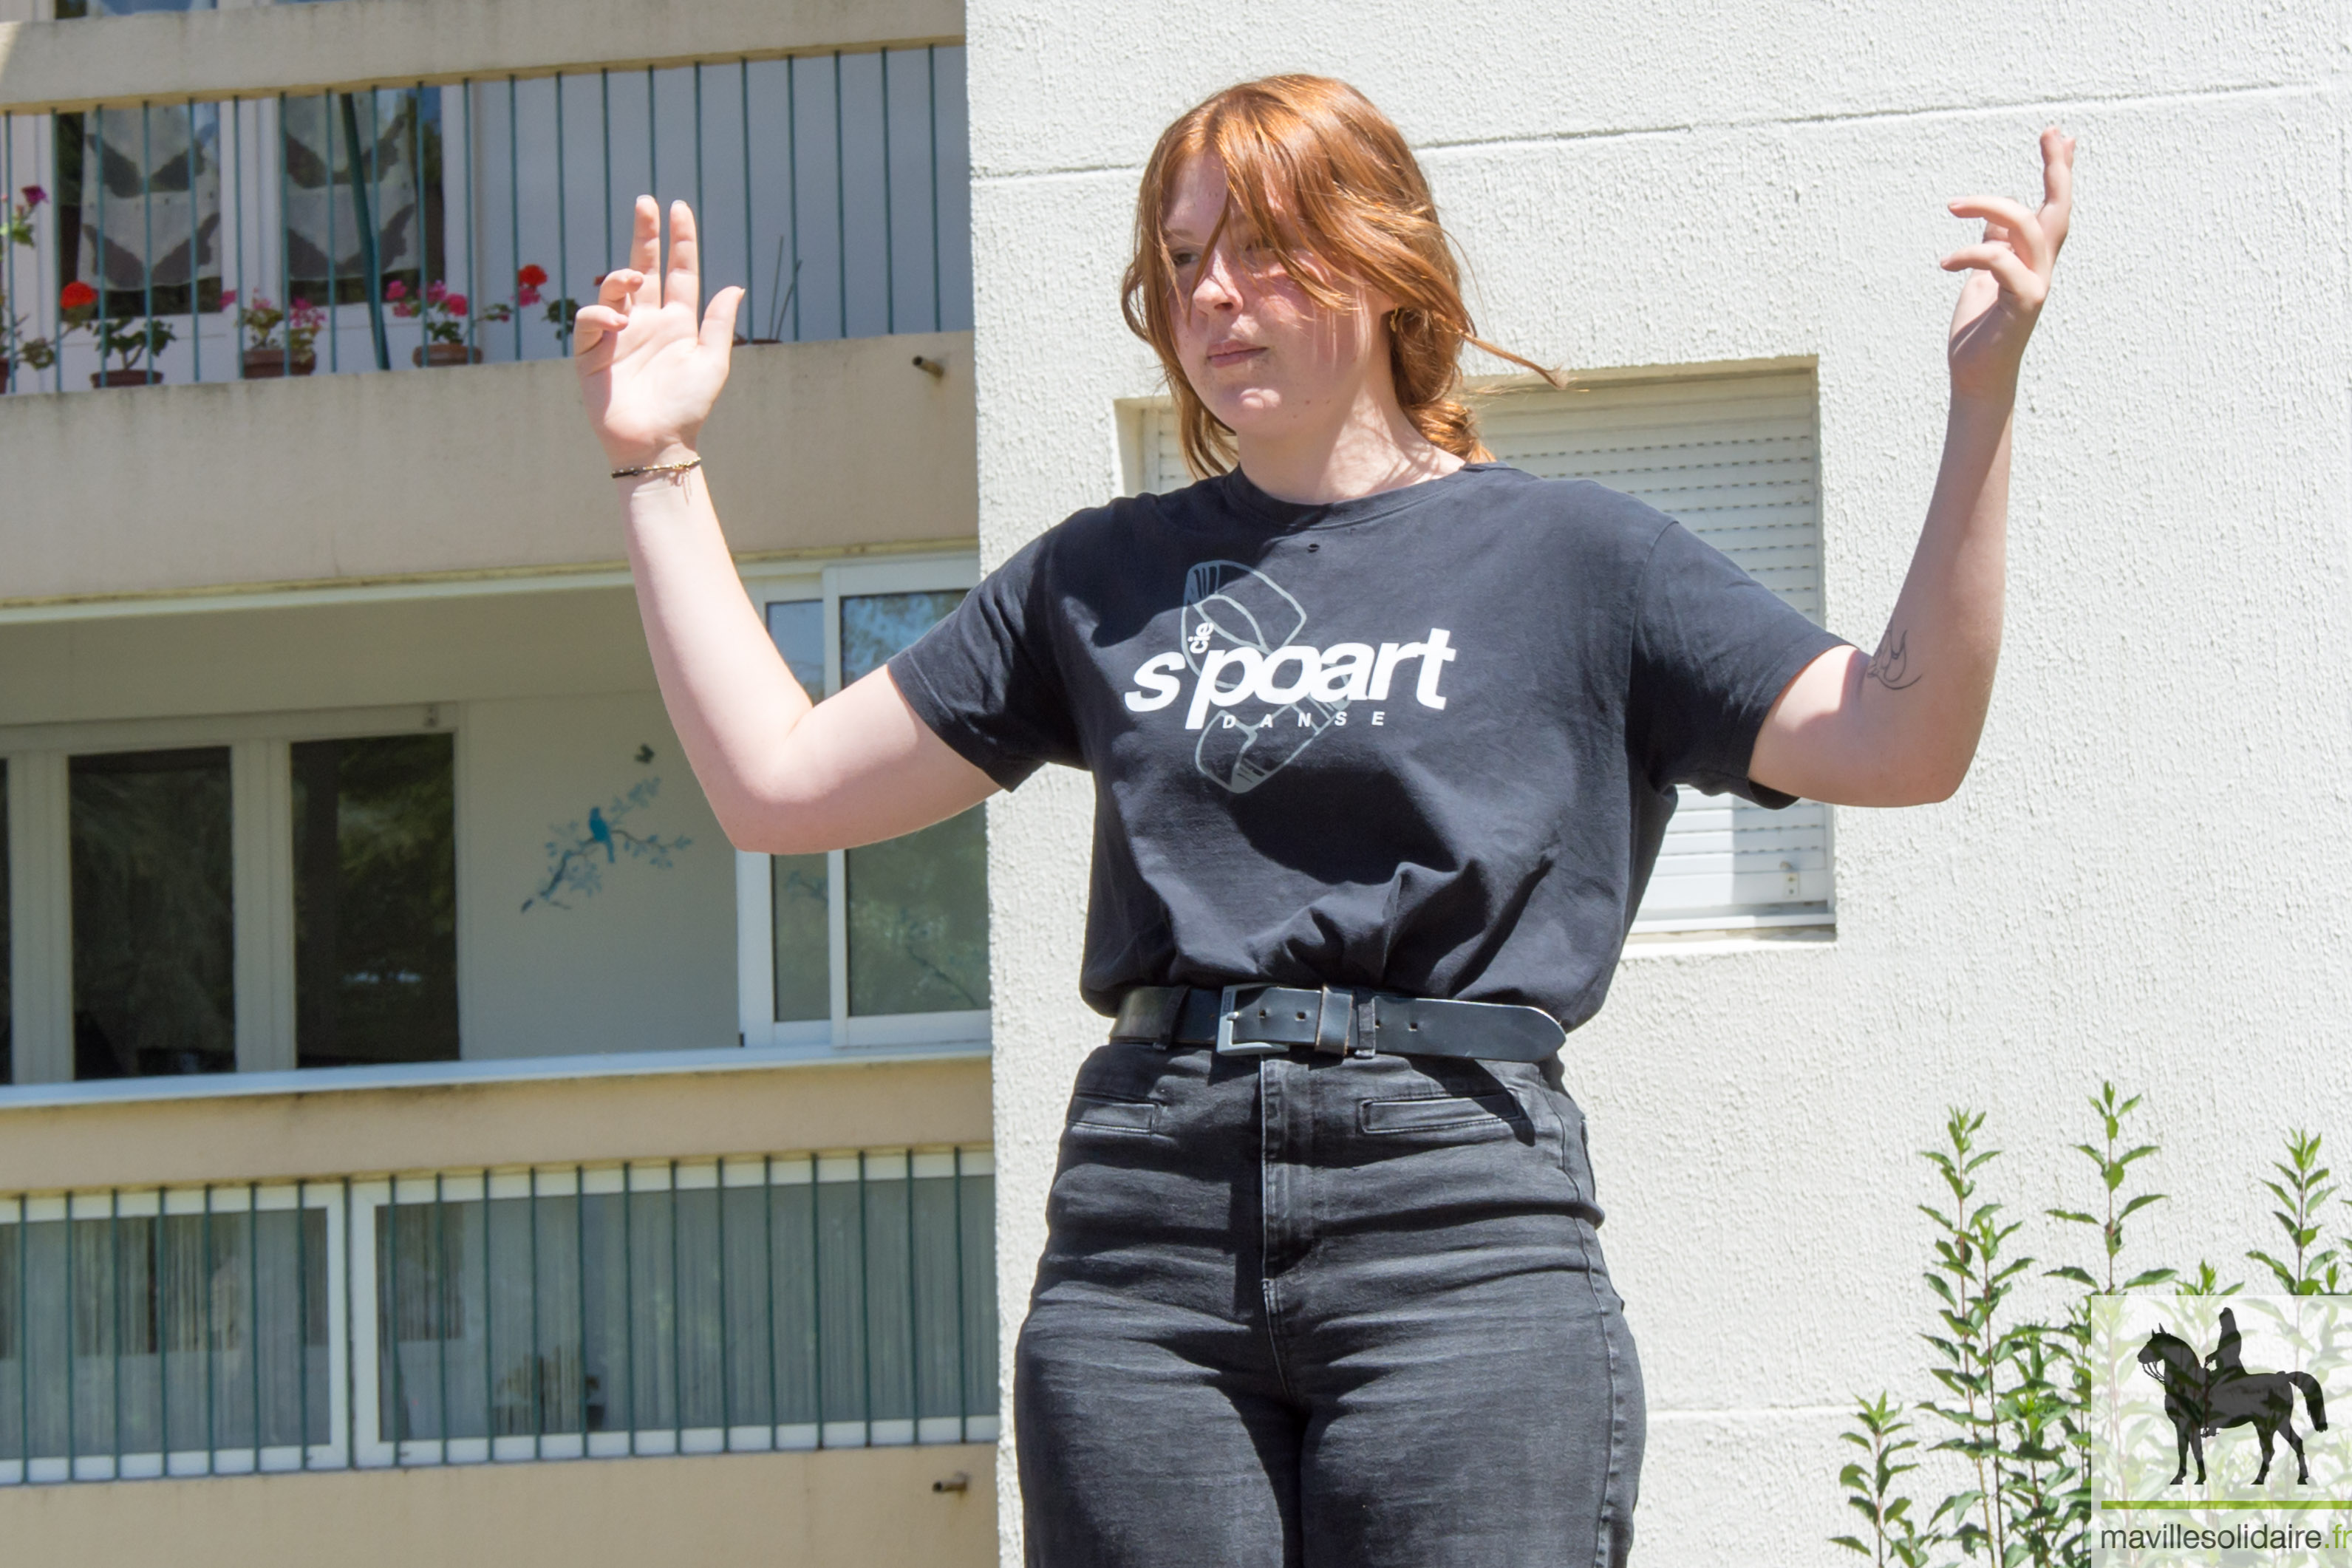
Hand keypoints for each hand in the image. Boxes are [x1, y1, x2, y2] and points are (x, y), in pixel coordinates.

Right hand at [574, 196, 743, 469]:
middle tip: (645, 201)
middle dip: (644, 234)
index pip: (678, 272)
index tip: (678, 207)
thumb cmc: (688, 407)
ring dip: (622, 275)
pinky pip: (590, 320)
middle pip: (644, 266)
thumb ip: (720, 323)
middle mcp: (646, 321)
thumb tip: (735, 287)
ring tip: (632, 278)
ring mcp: (618, 334)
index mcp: (677, 322)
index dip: (679, 241)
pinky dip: (601, 312)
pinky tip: (617, 320)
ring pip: (614, 287)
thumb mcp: (712, 362)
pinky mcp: (592, 352)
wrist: (658, 443)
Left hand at [1942, 126, 2074, 401]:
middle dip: (2058, 170)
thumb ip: (1993, 247)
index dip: (2059, 172)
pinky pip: (2002, 263)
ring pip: (2030, 229)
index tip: (2062, 135)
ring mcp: (2036, 286)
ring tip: (1953, 204)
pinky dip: (1972, 254)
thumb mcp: (1982, 278)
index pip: (2052, 208)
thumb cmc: (1979, 331)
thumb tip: (1991, 220)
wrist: (1976, 377)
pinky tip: (1945, 262)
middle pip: (2059, 210)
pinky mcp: (2023, 304)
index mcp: (2032, 260)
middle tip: (2051, 133)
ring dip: (1992, 208)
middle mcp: (2042, 269)